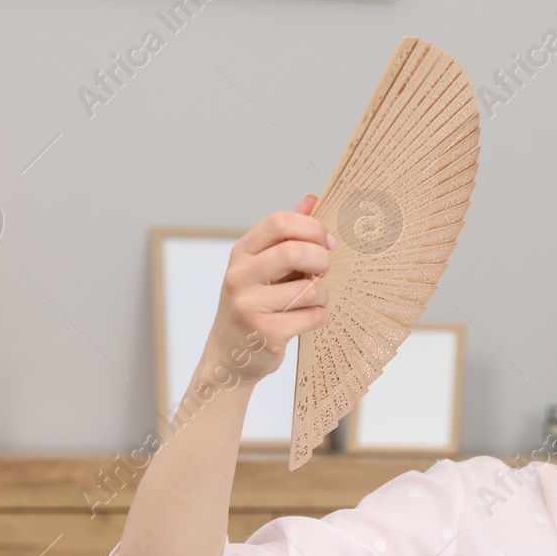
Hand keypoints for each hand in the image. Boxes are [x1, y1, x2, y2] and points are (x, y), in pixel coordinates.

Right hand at [203, 193, 336, 385]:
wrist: (229, 356)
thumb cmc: (253, 305)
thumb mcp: (263, 267)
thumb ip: (287, 235)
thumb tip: (312, 199)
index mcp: (242, 253)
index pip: (278, 222)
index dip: (311, 227)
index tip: (326, 241)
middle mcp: (240, 276)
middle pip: (294, 251)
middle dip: (322, 259)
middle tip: (326, 269)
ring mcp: (249, 305)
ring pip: (308, 289)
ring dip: (323, 295)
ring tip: (315, 301)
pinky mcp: (265, 333)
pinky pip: (311, 317)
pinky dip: (319, 317)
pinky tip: (307, 320)